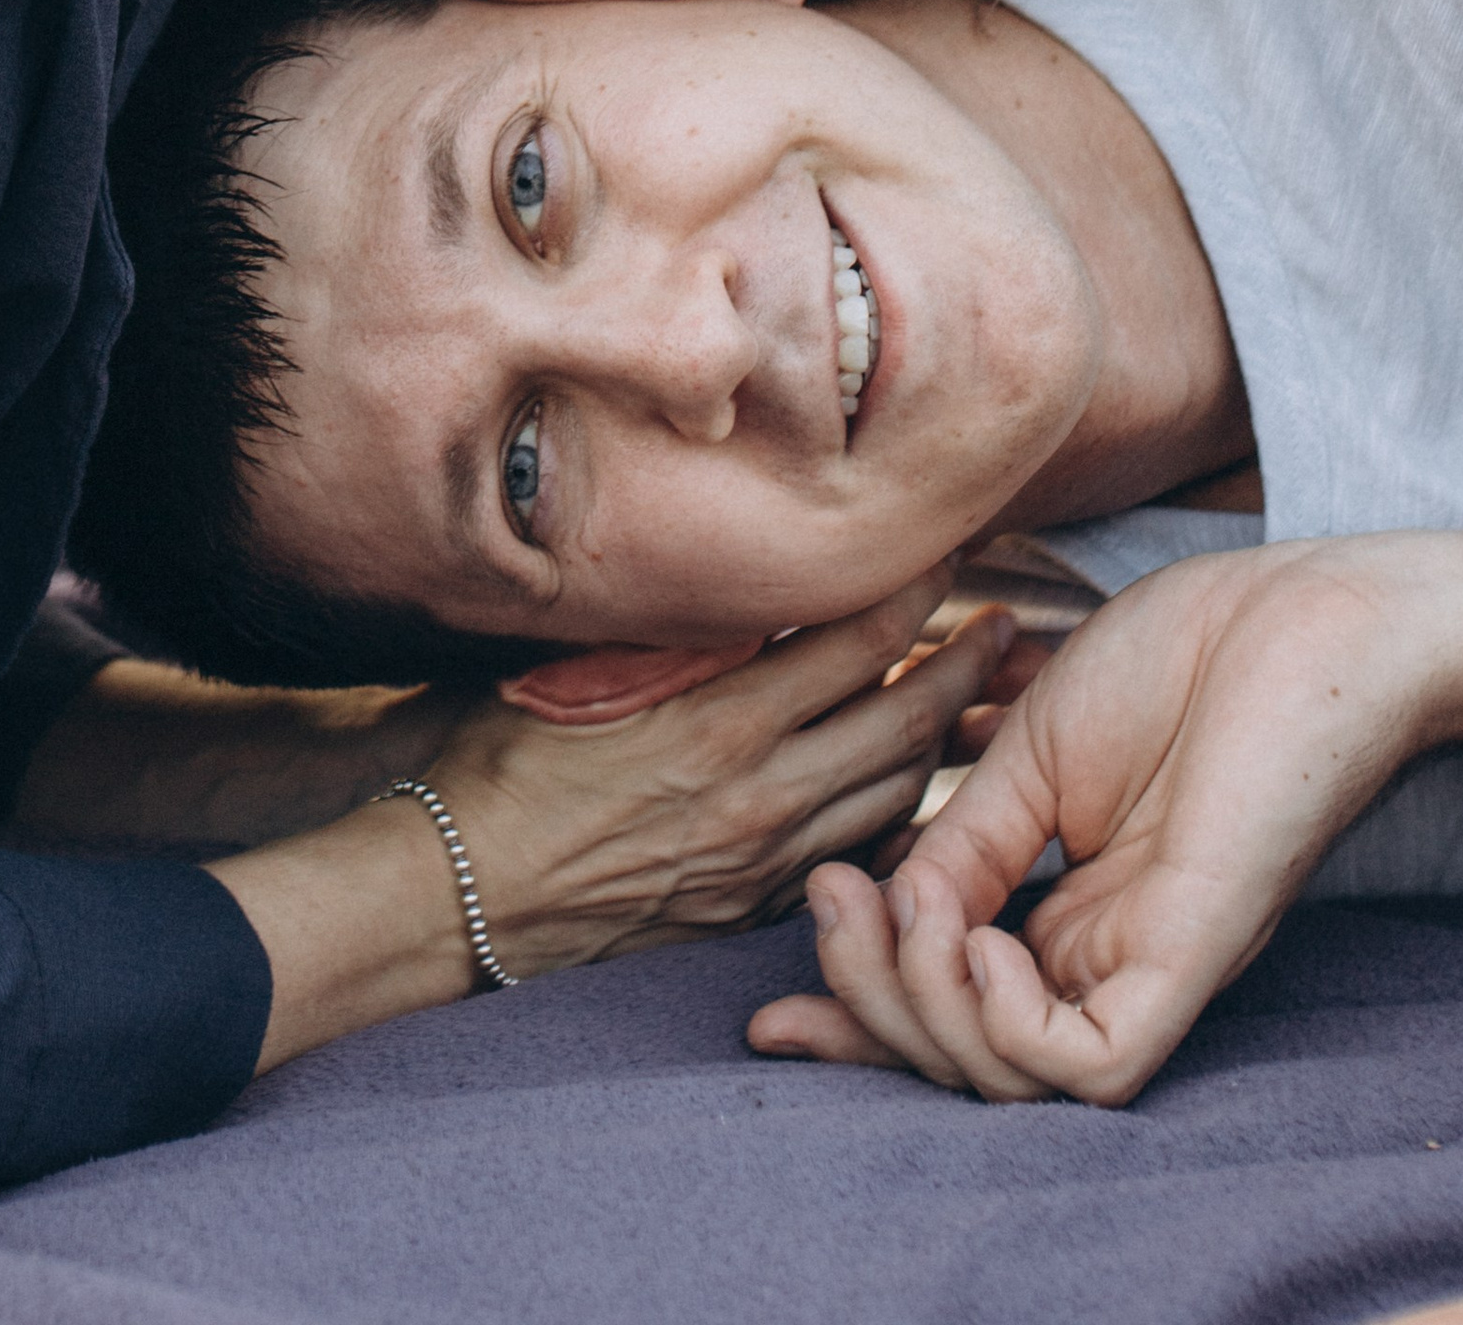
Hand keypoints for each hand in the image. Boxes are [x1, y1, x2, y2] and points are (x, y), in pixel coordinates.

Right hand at [427, 583, 1016, 973]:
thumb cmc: (498, 763)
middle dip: (964, 670)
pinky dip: (892, 818)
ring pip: (893, 799)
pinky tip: (905, 792)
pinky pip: (852, 860)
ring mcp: (760, 863)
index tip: (953, 552)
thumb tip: (736, 576)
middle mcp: (758, 796)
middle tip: (1005, 629)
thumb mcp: (579, 668)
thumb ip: (672, 630)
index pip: (857, 644)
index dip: (918, 593)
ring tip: (970, 701)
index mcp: (718, 722)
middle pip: (902, 725)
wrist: (456, 894)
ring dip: (941, 746)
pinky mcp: (745, 910)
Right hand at [748, 541, 1449, 1103]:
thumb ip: (963, 840)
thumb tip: (879, 906)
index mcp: (1073, 920)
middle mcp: (1111, 963)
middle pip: (972, 1057)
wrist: (1291, 613)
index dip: (863, 1021)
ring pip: (1020, 1078)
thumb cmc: (1177, 659)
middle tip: (829, 904)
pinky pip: (1096, 1063)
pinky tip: (977, 943)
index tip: (770, 1016)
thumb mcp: (1030, 751)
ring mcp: (1155, 967)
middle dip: (873, 1003)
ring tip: (899, 906)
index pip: (958, 1006)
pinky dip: (1014, 1029)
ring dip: (926, 1005)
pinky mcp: (1196, 958)